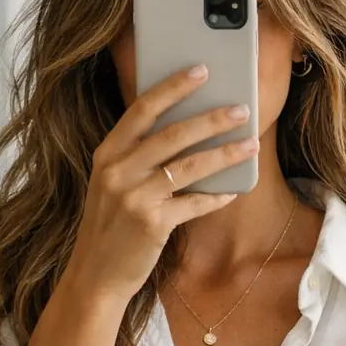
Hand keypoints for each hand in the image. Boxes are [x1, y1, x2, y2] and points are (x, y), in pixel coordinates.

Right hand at [63, 64, 258, 305]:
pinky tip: (234, 191)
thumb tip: (187, 132)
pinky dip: (216, 197)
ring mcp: (134, 196)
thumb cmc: (111, 226)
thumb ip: (138, 158)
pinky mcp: (152, 223)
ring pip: (190, 166)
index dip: (173, 87)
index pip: (142, 109)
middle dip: (212, 118)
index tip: (201, 70)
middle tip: (242, 108)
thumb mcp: (113, 184)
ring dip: (225, 153)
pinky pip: (194, 203)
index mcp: (108, 153)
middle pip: (173, 134)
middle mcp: (118, 170)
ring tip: (250, 143)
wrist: (95, 275)